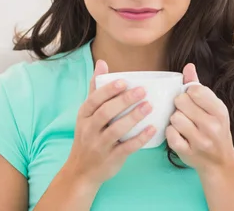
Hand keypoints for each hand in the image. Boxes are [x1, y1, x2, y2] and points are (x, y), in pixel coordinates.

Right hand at [63, 60, 156, 186]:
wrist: (82, 170)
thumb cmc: (88, 135)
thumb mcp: (87, 113)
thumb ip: (95, 88)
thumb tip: (102, 63)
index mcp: (83, 115)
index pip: (94, 100)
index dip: (108, 90)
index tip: (124, 81)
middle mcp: (89, 129)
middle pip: (105, 113)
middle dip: (123, 101)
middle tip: (142, 91)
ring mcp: (100, 145)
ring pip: (116, 130)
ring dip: (133, 118)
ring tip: (148, 106)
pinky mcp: (111, 158)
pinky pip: (126, 148)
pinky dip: (139, 138)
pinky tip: (151, 129)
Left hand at [165, 63, 233, 173]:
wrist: (220, 162)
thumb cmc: (215, 129)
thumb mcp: (213, 107)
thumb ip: (199, 86)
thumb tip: (188, 66)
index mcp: (219, 111)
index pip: (195, 90)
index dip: (189, 92)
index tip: (192, 100)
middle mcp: (212, 126)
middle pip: (181, 101)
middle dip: (180, 105)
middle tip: (187, 113)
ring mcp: (200, 141)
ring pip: (174, 117)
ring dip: (175, 120)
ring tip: (183, 124)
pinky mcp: (187, 152)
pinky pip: (170, 134)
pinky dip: (171, 133)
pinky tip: (179, 135)